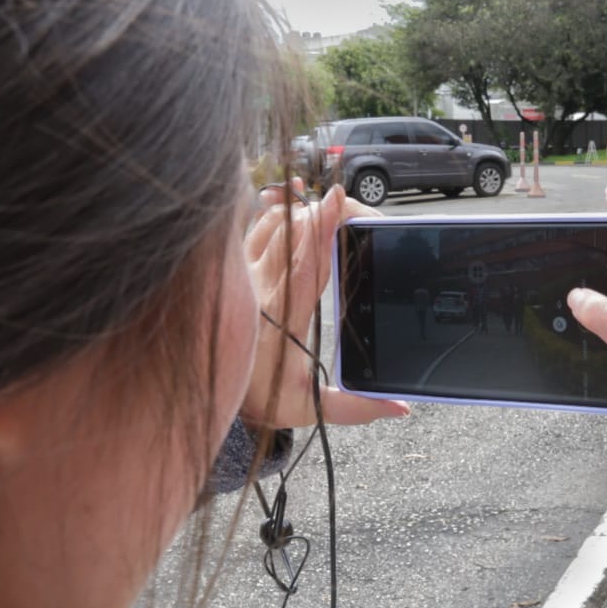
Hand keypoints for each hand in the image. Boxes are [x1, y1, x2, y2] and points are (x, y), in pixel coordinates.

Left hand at [240, 180, 408, 429]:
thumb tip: (401, 407)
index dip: (323, 227)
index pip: (306, 261)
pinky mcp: (232, 268)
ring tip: (328, 208)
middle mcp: (259, 288)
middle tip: (350, 206)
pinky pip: (252, 227)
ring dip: (302, 212)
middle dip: (323, 212)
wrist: (205, 390)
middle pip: (293, 232)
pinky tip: (290, 204)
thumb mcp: (306, 407)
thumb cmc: (257, 396)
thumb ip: (355, 407)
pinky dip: (273, 212)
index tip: (337, 199)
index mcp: (283, 316)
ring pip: (271, 225)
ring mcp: (242, 273)